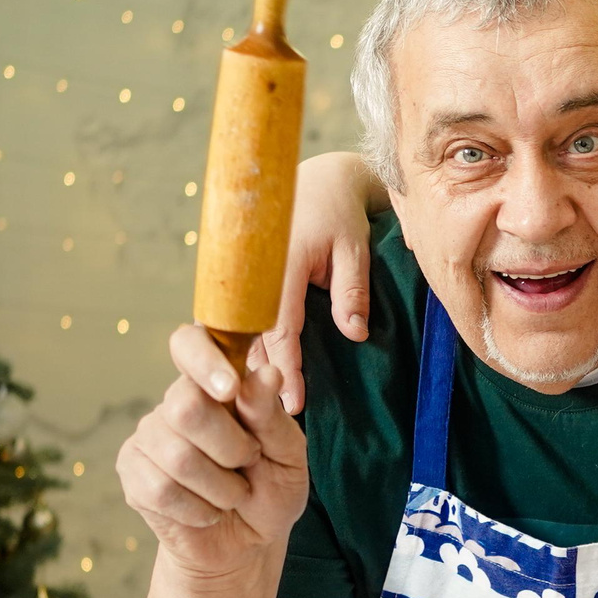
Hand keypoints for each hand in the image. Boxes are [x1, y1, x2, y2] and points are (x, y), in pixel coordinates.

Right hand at [116, 328, 309, 579]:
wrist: (247, 544)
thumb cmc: (271, 489)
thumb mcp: (288, 455)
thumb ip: (272, 416)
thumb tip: (263, 373)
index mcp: (217, 383)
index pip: (190, 343)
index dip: (204, 360)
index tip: (230, 389)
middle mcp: (177, 402)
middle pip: (185, 407)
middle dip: (230, 447)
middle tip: (248, 462)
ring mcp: (149, 436)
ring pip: (178, 456)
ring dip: (221, 487)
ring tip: (233, 494)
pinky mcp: (132, 472)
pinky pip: (160, 489)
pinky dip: (198, 509)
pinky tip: (208, 511)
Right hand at [262, 152, 382, 413]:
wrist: (317, 177)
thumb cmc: (339, 211)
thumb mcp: (355, 248)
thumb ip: (352, 290)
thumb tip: (353, 334)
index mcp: (278, 266)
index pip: (280, 329)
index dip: (287, 369)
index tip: (294, 403)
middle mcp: (252, 274)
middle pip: (254, 338)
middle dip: (263, 377)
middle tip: (277, 420)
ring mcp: (243, 276)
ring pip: (245, 331)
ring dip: (255, 365)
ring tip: (266, 405)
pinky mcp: (244, 280)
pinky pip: (246, 319)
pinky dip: (255, 345)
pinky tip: (262, 372)